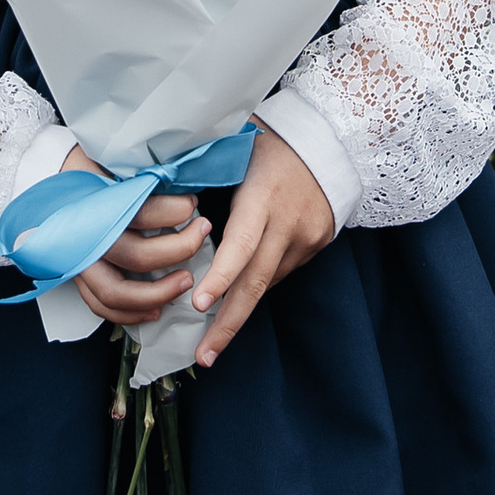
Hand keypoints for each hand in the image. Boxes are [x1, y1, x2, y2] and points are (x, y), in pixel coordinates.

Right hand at [61, 149, 210, 330]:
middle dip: (179, 249)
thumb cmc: (81, 171)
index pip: (142, 212)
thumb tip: (180, 179)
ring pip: (118, 292)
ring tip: (186, 280)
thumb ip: (140, 176)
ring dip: (158, 292)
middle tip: (201, 232)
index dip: (174, 210)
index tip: (192, 203)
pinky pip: (101, 306)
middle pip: (137, 256)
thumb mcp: (112, 163)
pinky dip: (130, 314)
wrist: (43, 182)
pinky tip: (157, 309)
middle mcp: (86, 238)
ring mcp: (79, 262)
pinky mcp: (77, 277)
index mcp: (95, 205)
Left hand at [187, 127, 333, 367]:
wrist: (334, 137)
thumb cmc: (271, 139)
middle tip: (204, 356)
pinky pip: (281, 270)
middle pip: (256, 282)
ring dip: (238, 305)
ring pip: (266, 282)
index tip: (199, 305)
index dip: (220, 277)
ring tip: (212, 336)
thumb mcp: (235, 147)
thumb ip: (203, 172)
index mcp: (262, 195)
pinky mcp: (317, 244)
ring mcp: (307, 236)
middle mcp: (287, 221)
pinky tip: (240, 285)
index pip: (241, 243)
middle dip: (228, 323)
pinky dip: (257, 279)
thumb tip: (160, 192)